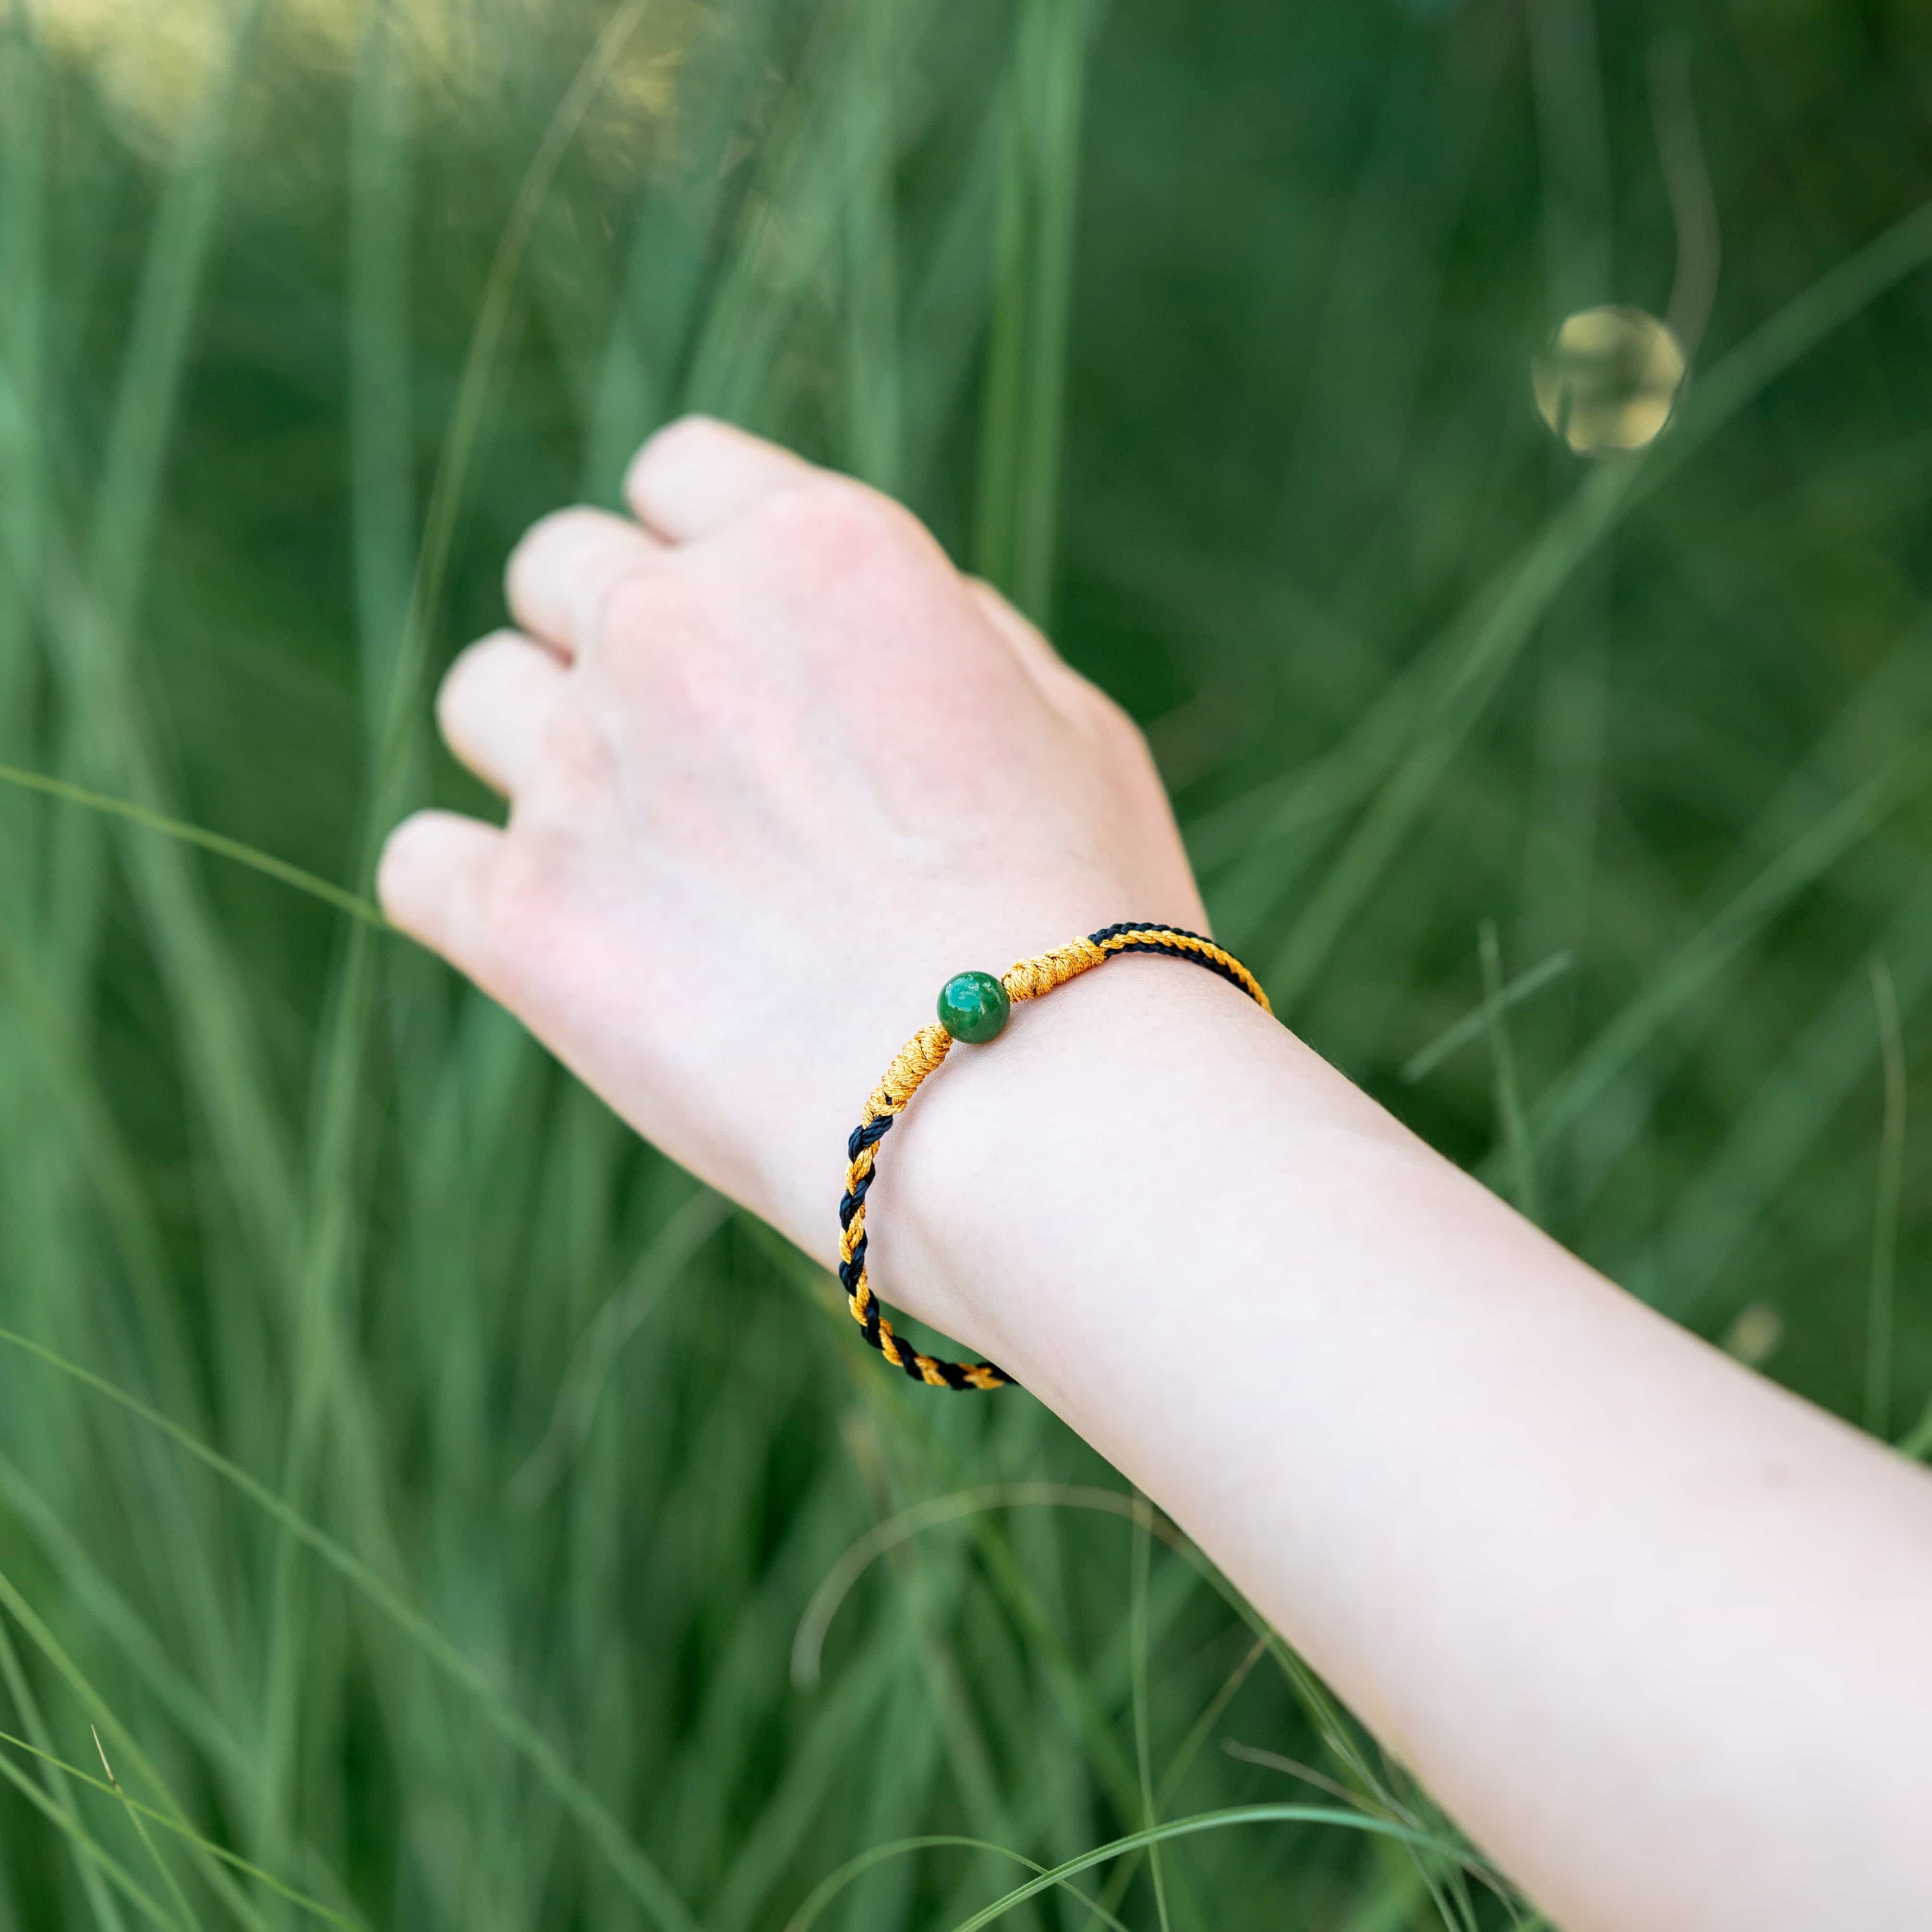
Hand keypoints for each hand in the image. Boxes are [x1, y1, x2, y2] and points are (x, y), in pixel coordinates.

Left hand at [378, 418, 1205, 1320]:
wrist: (1028, 1103)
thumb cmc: (1083, 918)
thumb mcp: (1065, 721)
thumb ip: (934, 629)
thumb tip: (842, 621)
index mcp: (817, 547)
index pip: (677, 472)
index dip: (696, 544)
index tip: (728, 625)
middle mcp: (674, 625)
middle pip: (560, 567)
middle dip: (608, 634)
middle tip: (681, 747)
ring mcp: (583, 769)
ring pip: (477, 696)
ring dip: (536, 747)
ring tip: (625, 845)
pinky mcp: (523, 917)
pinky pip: (421, 860)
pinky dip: (473, 890)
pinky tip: (553, 934)